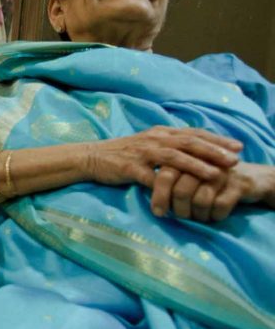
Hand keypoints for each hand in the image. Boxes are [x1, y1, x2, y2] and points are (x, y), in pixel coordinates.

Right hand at [85, 126, 241, 187]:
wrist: (90, 157)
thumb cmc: (122, 153)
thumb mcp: (148, 143)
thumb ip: (169, 145)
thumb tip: (194, 150)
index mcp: (160, 133)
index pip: (194, 133)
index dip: (217, 139)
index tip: (237, 147)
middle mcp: (154, 139)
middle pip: (189, 142)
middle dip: (214, 151)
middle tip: (235, 159)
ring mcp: (142, 153)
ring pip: (174, 156)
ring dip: (196, 165)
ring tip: (215, 174)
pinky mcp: (130, 168)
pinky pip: (150, 178)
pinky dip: (165, 188)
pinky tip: (177, 195)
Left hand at [151, 162, 274, 221]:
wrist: (251, 177)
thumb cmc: (210, 179)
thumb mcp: (187, 176)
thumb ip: (167, 180)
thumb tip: (148, 196)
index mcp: (188, 157)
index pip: (165, 176)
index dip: (159, 196)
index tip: (158, 213)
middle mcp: (204, 162)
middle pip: (181, 190)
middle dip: (180, 210)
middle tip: (182, 217)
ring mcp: (223, 172)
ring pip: (201, 200)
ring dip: (198, 215)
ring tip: (200, 217)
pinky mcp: (240, 183)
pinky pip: (220, 205)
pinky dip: (215, 216)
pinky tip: (214, 217)